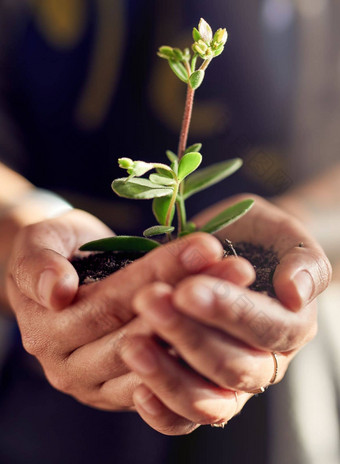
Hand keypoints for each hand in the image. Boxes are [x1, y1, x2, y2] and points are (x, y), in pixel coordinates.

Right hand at [6, 209, 230, 417]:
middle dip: (192, 299)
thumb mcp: (39, 245)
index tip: (205, 246)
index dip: (160, 274)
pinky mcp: (121, 392)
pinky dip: (196, 355)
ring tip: (240, 290)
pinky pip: (165, 385)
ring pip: (159, 360)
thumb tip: (57, 291)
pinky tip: (229, 328)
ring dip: (204, 325)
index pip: (113, 302)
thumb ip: (39, 266)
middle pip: (140, 332)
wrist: (61, 275)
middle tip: (237, 268)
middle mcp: (71, 368)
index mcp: (48, 331)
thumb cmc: (55, 252)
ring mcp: (98, 385)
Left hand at [123, 194, 330, 433]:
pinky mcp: (196, 392)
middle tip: (149, 301)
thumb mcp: (282, 234)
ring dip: (168, 375)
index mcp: (292, 326)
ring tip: (133, 344)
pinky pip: (182, 421)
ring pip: (207, 402)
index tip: (187, 289)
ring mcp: (230, 384)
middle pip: (233, 366)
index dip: (229, 312)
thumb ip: (302, 260)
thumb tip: (296, 295)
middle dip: (188, 336)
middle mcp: (264, 362)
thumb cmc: (257, 238)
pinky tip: (137, 390)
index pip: (268, 329)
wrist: (232, 246)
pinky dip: (161, 412)